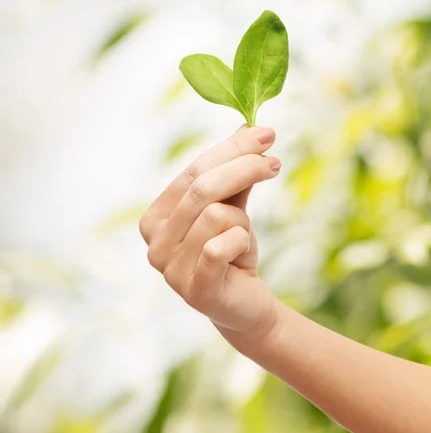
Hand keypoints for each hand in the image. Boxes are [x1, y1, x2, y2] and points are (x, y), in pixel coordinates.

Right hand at [139, 124, 281, 340]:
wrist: (245, 305)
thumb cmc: (233, 252)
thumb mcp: (233, 208)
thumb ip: (234, 174)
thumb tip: (249, 127)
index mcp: (155, 218)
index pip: (191, 172)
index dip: (230, 149)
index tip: (265, 134)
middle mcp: (154, 243)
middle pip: (202, 189)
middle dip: (244, 168)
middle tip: (275, 162)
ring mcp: (170, 270)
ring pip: (217, 216)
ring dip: (242, 223)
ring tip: (243, 239)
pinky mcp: (194, 291)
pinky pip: (220, 247)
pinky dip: (240, 242)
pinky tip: (241, 254)